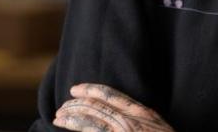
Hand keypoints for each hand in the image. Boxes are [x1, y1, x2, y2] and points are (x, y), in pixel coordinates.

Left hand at [53, 83, 173, 131]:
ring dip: (73, 119)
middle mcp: (133, 121)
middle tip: (61, 107)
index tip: (76, 89)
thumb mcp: (159, 128)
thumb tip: (125, 117)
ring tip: (59, 118)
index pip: (112, 95)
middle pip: (98, 107)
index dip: (91, 90)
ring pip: (92, 122)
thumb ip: (142, 121)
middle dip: (76, 106)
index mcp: (144, 113)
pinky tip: (69, 131)